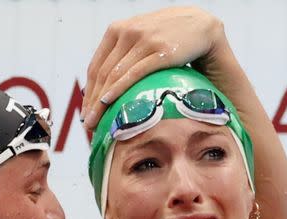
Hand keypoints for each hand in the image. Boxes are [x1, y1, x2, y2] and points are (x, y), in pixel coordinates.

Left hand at [82, 6, 224, 128]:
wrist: (200, 25)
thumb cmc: (170, 37)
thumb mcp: (141, 38)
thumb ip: (125, 55)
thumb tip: (109, 88)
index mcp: (117, 30)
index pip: (96, 66)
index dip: (88, 92)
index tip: (86, 114)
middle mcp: (127, 32)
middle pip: (102, 73)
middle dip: (92, 102)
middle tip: (89, 125)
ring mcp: (143, 40)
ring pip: (114, 75)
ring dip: (102, 102)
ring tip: (98, 123)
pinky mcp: (160, 51)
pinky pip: (134, 74)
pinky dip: (118, 90)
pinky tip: (109, 104)